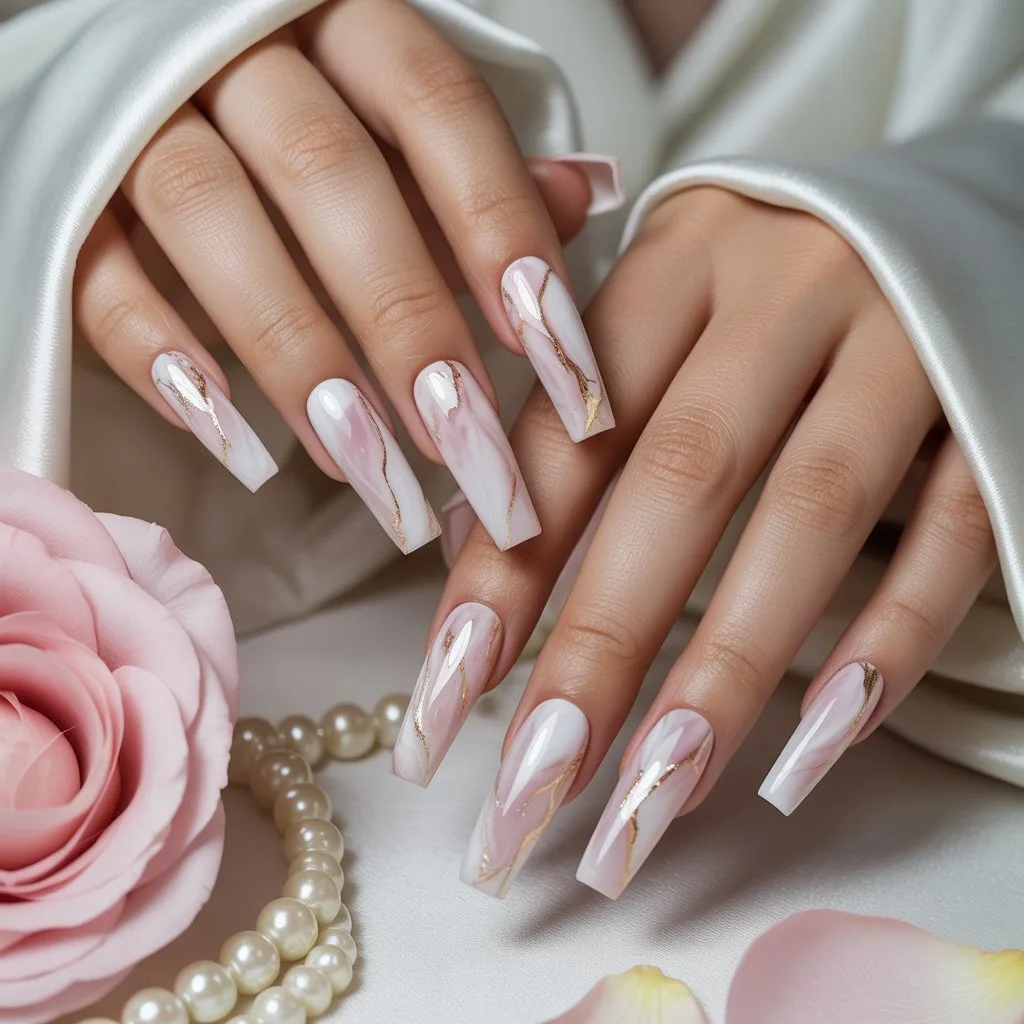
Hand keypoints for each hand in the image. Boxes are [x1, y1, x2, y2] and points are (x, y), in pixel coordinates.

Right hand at [73, 0, 619, 551]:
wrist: (136, 84)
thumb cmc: (303, 124)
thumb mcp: (394, 125)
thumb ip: (477, 167)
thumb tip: (581, 196)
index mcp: (342, 25)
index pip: (438, 110)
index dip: (499, 229)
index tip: (556, 356)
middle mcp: (239, 57)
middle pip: (330, 175)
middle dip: (407, 321)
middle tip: (470, 450)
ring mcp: (141, 120)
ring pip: (214, 222)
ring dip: (298, 356)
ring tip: (367, 468)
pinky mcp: (69, 197)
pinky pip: (103, 273)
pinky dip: (163, 359)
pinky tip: (236, 446)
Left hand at [394, 187, 996, 898]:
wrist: (952, 205)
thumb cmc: (768, 283)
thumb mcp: (667, 300)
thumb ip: (579, 404)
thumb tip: (483, 548)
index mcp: (679, 261)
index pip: (572, 429)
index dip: (504, 566)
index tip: (449, 694)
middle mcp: (786, 291)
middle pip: (679, 482)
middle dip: (600, 648)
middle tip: (531, 788)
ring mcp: (902, 343)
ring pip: (812, 518)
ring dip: (726, 673)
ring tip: (652, 802)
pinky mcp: (992, 402)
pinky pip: (952, 533)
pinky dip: (886, 645)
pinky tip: (813, 750)